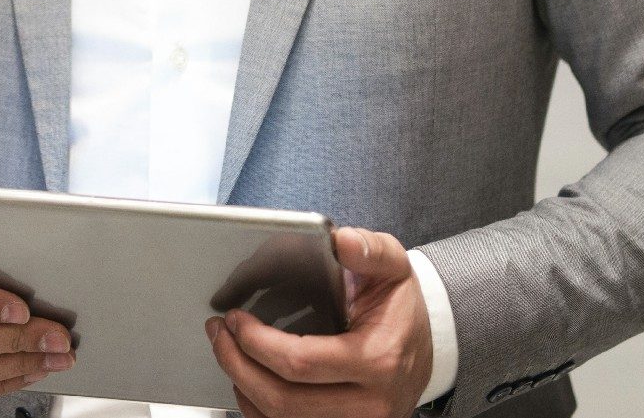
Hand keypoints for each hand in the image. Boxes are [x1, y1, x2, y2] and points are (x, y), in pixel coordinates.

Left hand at [206, 227, 433, 417]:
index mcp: (378, 359)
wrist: (423, 349)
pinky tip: (247, 381)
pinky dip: (258, 409)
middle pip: (284, 400)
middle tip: (219, 334)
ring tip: (227, 352)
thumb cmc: (400, 308)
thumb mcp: (393, 267)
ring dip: (243, 388)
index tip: (235, 319)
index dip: (257, 343)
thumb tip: (341, 241)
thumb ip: (369, 250)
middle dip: (238, 365)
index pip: (301, 362)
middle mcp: (369, 403)